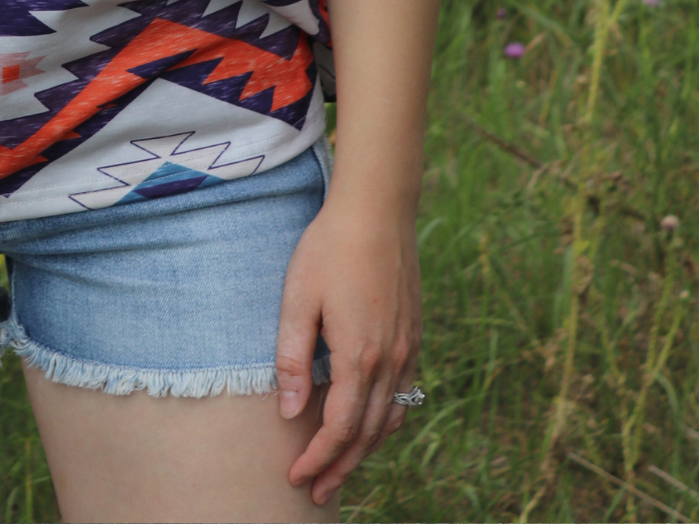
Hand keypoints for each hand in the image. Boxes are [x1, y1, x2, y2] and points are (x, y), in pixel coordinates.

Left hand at [274, 190, 421, 505]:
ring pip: (390, 418)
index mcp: (359, 357)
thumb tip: (288, 411)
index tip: (296, 477)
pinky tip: (370, 422)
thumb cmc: (330, 248)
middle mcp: (391, 361)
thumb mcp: (298, 299)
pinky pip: (404, 394)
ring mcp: (407, 348)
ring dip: (365, 448)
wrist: (377, 209)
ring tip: (341, 466)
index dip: (317, 459)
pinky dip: (385, 420)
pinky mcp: (413, 334)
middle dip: (341, 467)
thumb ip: (292, 358)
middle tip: (316, 492)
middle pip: (367, 434)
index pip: (339, 429)